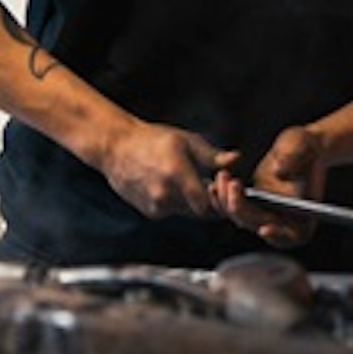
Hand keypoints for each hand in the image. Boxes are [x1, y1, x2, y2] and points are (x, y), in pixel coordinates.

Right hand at [100, 119, 237, 218]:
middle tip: (213, 184)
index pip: (207, 202)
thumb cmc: (154, 140)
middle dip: (212, 200)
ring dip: (196, 202)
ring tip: (194, 181)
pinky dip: (181, 203)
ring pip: (189, 213)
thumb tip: (236, 159)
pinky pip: (175, 212)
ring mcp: (156, 206)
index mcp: (176, 173)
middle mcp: (164, 194)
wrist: (116, 149)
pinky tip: (176, 186)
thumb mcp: (186, 141)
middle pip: (201, 211)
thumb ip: (212, 156)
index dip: (219, 197)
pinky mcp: (151, 212)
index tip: (221, 183)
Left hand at [211, 126, 327, 248]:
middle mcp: (283, 218)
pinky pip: (233, 209)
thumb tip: (279, 171)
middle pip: (260, 226)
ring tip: (223, 176)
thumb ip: (293, 158)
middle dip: (242, 209)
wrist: (296, 144)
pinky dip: (222, 200)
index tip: (265, 228)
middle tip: (234, 184)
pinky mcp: (251, 204)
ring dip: (227, 202)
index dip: (279, 236)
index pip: (294, 235)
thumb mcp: (302, 144)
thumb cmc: (305, 145)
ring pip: (241, 219)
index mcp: (304, 212)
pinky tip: (215, 184)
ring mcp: (265, 213)